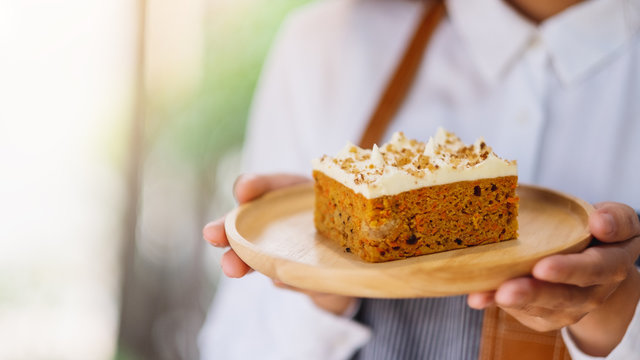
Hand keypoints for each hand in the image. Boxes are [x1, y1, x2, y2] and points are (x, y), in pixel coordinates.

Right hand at [203, 173, 356, 315]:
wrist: (359, 256)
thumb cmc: (341, 218)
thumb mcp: (344, 203)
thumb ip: (334, 209)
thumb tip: (310, 221)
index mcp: (291, 197)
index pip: (267, 186)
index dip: (254, 186)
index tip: (245, 191)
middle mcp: (281, 223)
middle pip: (248, 224)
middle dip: (228, 229)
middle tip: (211, 235)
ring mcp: (284, 251)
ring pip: (257, 256)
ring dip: (242, 261)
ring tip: (232, 268)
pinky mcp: (296, 275)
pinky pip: (287, 277)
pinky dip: (283, 278)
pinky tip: (279, 279)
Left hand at [468, 202, 639, 355]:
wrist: (594, 261)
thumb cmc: (599, 232)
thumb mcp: (616, 219)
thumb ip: (615, 218)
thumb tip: (599, 221)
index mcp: (612, 264)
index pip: (596, 268)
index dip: (570, 269)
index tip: (542, 267)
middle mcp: (592, 292)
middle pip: (564, 297)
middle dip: (534, 294)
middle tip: (507, 290)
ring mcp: (567, 307)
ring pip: (540, 309)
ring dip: (513, 302)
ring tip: (488, 295)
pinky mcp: (543, 314)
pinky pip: (521, 312)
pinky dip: (497, 303)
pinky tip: (478, 297)